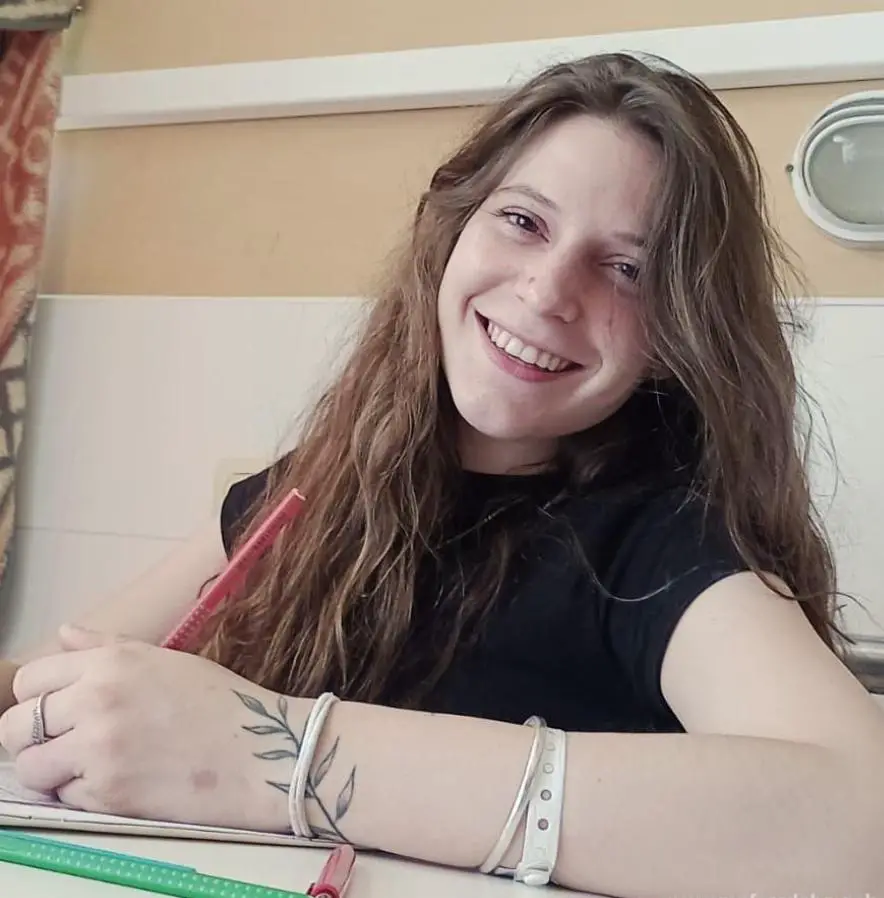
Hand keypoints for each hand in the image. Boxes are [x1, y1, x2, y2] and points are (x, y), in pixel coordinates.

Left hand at [0, 626, 299, 830]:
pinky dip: (83, 794)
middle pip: (15, 725)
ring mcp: (99, 749)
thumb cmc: (221, 702)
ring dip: (51, 768)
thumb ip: (106, 646)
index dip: (38, 696)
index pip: (30, 679)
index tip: (55, 708)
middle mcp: (97, 700)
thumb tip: (62, 633)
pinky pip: (65, 797)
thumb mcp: (164, 659)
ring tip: (86, 765)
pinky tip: (118, 780)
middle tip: (63, 741)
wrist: (262, 749)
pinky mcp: (108, 794)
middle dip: (30, 735)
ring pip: (29, 766)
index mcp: (112, 662)